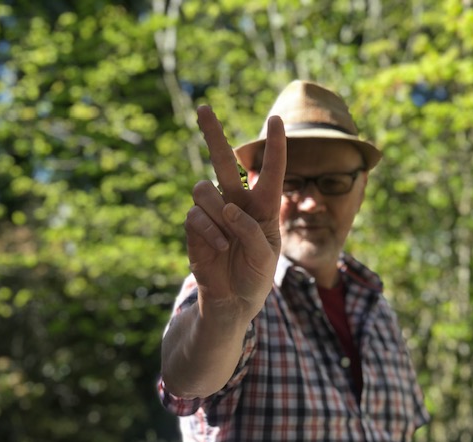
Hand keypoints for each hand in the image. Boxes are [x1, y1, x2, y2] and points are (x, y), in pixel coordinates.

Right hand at [185, 106, 285, 320]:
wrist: (233, 302)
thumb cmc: (256, 276)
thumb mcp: (266, 256)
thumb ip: (251, 231)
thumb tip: (226, 208)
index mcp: (264, 206)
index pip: (271, 170)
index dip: (274, 146)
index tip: (276, 120)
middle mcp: (237, 203)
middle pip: (225, 162)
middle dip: (213, 134)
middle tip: (203, 108)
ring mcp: (214, 214)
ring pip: (204, 188)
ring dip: (217, 212)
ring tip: (228, 239)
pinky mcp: (196, 227)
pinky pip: (196, 214)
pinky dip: (209, 230)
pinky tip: (219, 247)